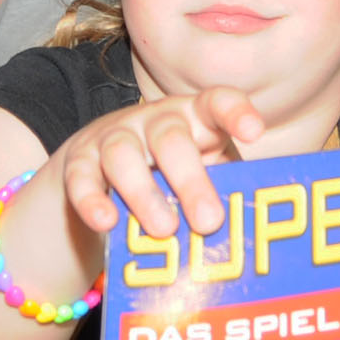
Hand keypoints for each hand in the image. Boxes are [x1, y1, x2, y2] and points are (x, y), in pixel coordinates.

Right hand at [62, 86, 265, 240]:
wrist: (103, 172)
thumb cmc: (173, 179)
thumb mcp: (205, 178)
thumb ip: (226, 196)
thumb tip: (258, 237)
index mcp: (196, 120)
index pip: (217, 103)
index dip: (235, 113)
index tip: (254, 132)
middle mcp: (155, 121)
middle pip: (171, 138)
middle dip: (190, 180)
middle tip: (208, 222)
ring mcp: (114, 138)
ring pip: (123, 155)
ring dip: (144, 194)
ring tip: (164, 231)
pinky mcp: (80, 162)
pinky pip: (81, 178)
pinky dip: (91, 200)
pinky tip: (106, 223)